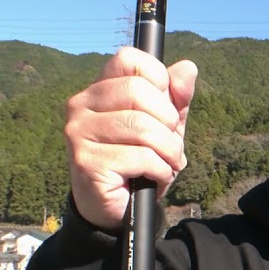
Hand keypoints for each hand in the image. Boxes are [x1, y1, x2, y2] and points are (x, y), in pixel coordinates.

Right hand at [65, 47, 197, 230]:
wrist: (116, 210)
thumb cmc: (139, 164)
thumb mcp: (164, 128)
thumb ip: (176, 99)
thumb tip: (188, 68)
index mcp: (99, 90)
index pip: (128, 59)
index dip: (159, 80)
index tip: (165, 108)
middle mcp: (81, 105)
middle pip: (138, 91)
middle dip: (168, 121)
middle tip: (169, 144)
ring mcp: (80, 132)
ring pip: (142, 126)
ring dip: (168, 150)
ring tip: (166, 164)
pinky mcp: (87, 161)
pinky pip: (141, 157)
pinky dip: (160, 170)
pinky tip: (154, 177)